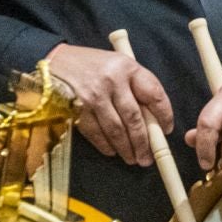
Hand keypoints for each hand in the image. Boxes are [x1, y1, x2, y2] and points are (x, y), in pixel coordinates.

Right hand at [48, 43, 172, 166]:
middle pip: (134, 119)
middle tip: (148, 158)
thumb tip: (153, 120)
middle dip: (144, 143)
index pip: (154, 94)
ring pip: (116, 130)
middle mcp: (112, 81)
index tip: (166, 130)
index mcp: (127, 67)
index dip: (164, 115)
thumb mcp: (118, 65)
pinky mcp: (77, 109)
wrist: (55, 62)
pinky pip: (96, 134)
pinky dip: (106, 146)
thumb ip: (135, 87)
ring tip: (133, 159)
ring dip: (127, 149)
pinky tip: (112, 151)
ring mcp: (93, 97)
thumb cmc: (92, 65)